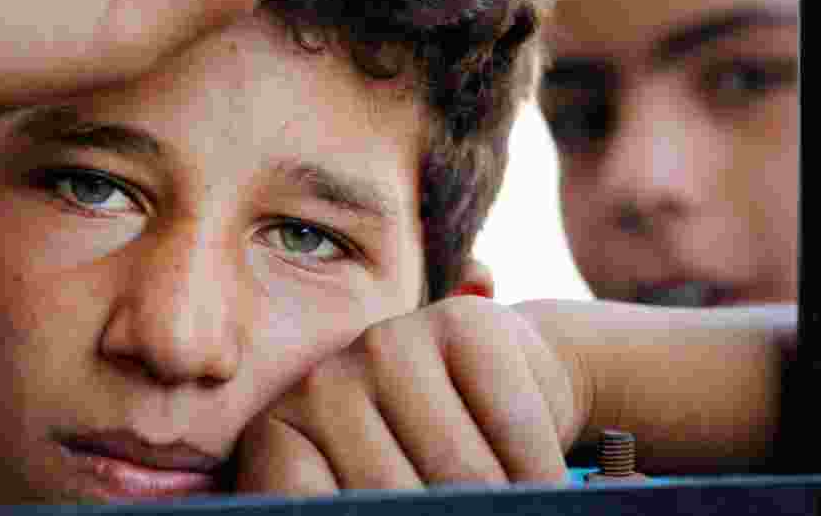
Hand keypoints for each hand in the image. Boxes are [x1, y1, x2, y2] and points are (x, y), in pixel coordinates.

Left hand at [234, 296, 580, 494]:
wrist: (497, 377)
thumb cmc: (425, 461)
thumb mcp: (374, 495)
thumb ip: (359, 509)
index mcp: (278, 440)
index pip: (304, 509)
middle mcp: (319, 384)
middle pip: (391, 501)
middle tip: (461, 515)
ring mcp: (385, 345)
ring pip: (463, 477)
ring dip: (502, 508)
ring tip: (501, 503)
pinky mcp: (457, 324)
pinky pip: (515, 434)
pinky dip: (542, 477)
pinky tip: (540, 479)